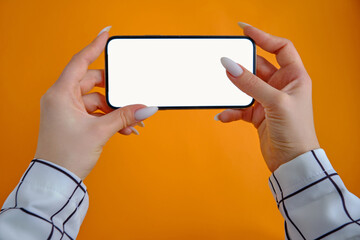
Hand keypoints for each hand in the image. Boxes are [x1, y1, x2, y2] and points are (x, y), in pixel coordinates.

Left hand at [34, 27, 157, 178]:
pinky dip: (109, 118)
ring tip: (131, 124)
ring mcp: (66, 109)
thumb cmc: (67, 155)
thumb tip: (147, 108)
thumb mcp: (100, 131)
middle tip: (131, 100)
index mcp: (61, 94)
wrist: (57, 179)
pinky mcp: (72, 120)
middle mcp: (61, 98)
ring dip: (115, 111)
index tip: (107, 34)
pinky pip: (95, 112)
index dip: (95, 47)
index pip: (80, 62)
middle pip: (93, 83)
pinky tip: (124, 129)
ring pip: (97, 100)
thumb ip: (125, 115)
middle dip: (115, 94)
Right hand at [217, 23, 319, 171]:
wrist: (291, 162)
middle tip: (225, 64)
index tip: (243, 30)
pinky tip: (223, 115)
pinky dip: (231, 110)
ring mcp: (268, 100)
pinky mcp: (258, 114)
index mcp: (294, 77)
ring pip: (246, 87)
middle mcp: (281, 86)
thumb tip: (229, 65)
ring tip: (222, 91)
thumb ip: (250, 83)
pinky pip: (240, 106)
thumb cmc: (296, 132)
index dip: (263, 37)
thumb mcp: (274, 102)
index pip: (280, 48)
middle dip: (241, 68)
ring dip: (233, 91)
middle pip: (258, 67)